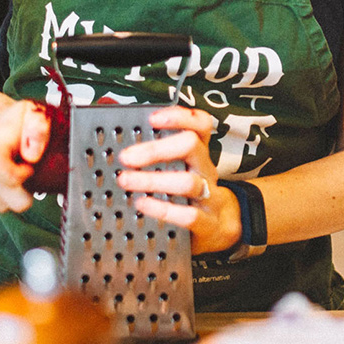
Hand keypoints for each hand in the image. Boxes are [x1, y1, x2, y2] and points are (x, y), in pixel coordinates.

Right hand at [0, 97, 53, 215]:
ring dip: (3, 194)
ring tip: (2, 171)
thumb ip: (39, 129)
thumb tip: (32, 155)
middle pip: (5, 205)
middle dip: (17, 192)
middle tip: (16, 170)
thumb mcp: (33, 114)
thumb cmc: (9, 120)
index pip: (12, 184)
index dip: (25, 176)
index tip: (25, 163)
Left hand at [116, 107, 241, 255]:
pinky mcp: (207, 223)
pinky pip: (188, 215)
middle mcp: (205, 170)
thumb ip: (159, 153)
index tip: (153, 119)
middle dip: (156, 149)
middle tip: (126, 157)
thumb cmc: (191, 193)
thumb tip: (123, 138)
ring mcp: (209, 196)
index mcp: (199, 153)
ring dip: (152, 180)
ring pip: (187, 182)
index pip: (200, 124)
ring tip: (125, 181)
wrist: (219, 227)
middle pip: (191, 146)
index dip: (179, 117)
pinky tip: (142, 204)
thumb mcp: (182, 167)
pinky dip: (162, 209)